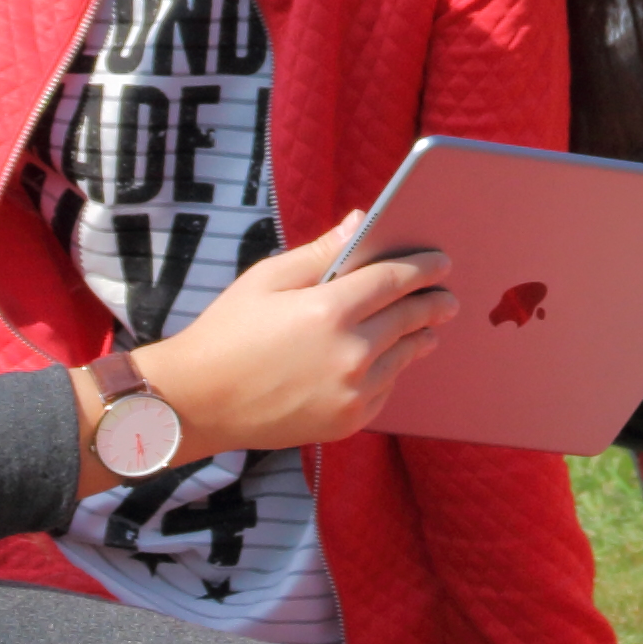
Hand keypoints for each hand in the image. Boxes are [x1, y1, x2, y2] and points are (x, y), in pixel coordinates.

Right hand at [127, 209, 454, 450]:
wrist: (195, 403)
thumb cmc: (227, 334)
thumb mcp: (266, 280)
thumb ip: (319, 253)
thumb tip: (359, 221)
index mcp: (328, 310)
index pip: (394, 280)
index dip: (422, 267)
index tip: (440, 261)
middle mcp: (349, 354)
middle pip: (409, 319)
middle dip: (432, 303)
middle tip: (446, 296)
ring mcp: (351, 393)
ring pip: (404, 357)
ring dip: (419, 338)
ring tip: (426, 330)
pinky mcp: (347, 421)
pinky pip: (385, 390)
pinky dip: (391, 372)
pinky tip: (389, 362)